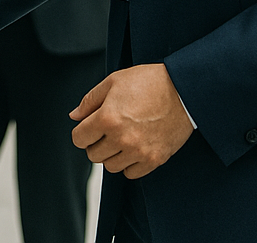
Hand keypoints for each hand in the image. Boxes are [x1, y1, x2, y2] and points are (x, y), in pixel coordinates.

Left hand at [70, 64, 193, 177]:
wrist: (181, 91)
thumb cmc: (146, 82)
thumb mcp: (112, 82)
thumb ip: (89, 101)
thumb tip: (74, 116)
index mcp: (107, 118)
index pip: (79, 139)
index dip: (81, 132)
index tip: (88, 127)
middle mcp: (122, 138)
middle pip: (93, 155)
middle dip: (95, 143)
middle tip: (105, 131)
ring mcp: (139, 152)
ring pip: (111, 166)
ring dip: (111, 154)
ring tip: (120, 138)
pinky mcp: (155, 160)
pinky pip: (131, 173)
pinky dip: (128, 164)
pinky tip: (133, 148)